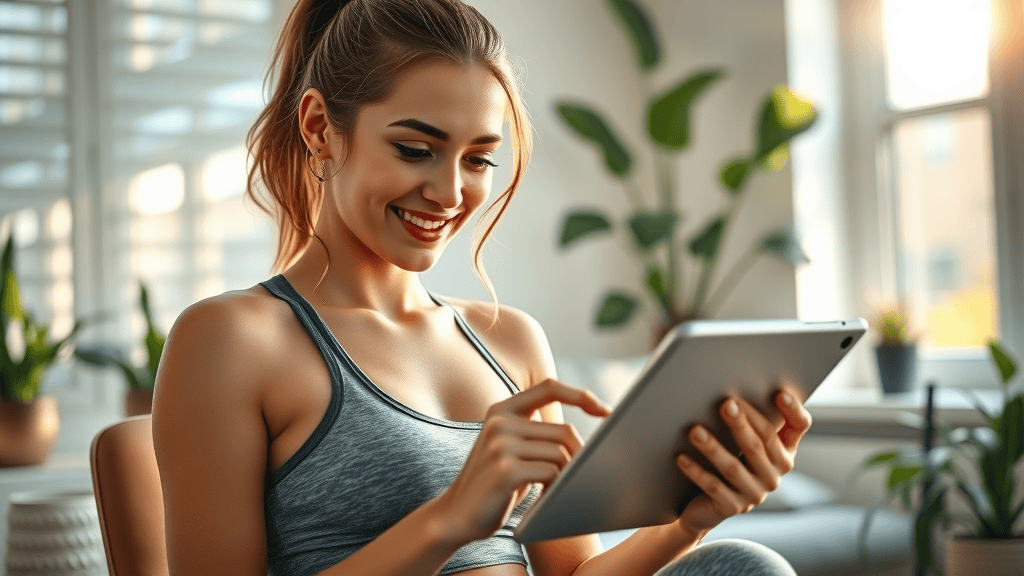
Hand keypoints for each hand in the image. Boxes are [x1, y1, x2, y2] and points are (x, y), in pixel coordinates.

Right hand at [435, 379, 611, 543]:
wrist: (456, 516)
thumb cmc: (494, 486)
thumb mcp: (511, 449)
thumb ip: (536, 434)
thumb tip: (581, 434)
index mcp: (501, 410)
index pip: (549, 387)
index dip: (581, 395)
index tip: (605, 411)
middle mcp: (499, 421)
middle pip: (563, 432)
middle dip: (579, 457)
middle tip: (580, 478)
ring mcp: (500, 444)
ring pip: (560, 454)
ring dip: (566, 477)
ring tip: (555, 492)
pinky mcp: (505, 469)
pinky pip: (551, 473)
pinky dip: (556, 489)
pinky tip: (545, 501)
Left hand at [673, 390, 811, 534]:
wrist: (707, 506)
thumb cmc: (729, 462)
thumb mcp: (744, 442)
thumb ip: (748, 420)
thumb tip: (731, 392)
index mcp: (784, 452)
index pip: (799, 427)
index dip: (793, 410)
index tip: (780, 393)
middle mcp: (775, 474)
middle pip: (762, 443)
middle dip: (742, 423)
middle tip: (725, 404)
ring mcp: (755, 494)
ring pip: (734, 467)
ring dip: (713, 447)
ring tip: (695, 431)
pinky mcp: (733, 507)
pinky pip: (713, 486)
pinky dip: (696, 471)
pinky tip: (681, 458)